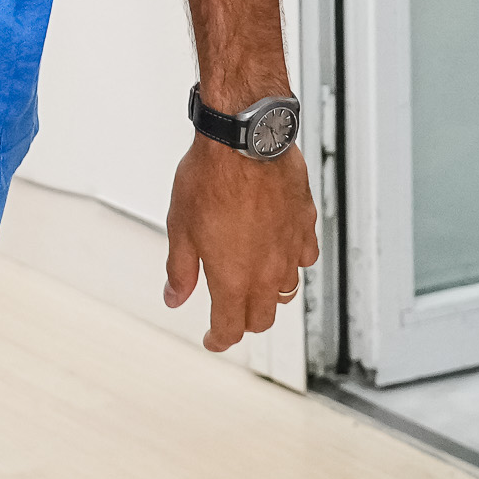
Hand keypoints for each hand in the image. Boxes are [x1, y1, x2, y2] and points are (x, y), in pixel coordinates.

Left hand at [163, 126, 316, 352]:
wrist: (245, 138)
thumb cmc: (211, 177)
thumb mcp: (180, 226)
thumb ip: (180, 269)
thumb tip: (174, 298)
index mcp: (233, 278)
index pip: (230, 328)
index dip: (218, 339)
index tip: (212, 339)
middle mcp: (266, 270)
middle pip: (262, 317)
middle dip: (244, 323)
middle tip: (230, 316)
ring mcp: (289, 248)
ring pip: (287, 291)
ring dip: (270, 296)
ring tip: (254, 286)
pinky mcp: (304, 224)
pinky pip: (304, 256)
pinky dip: (293, 262)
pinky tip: (281, 251)